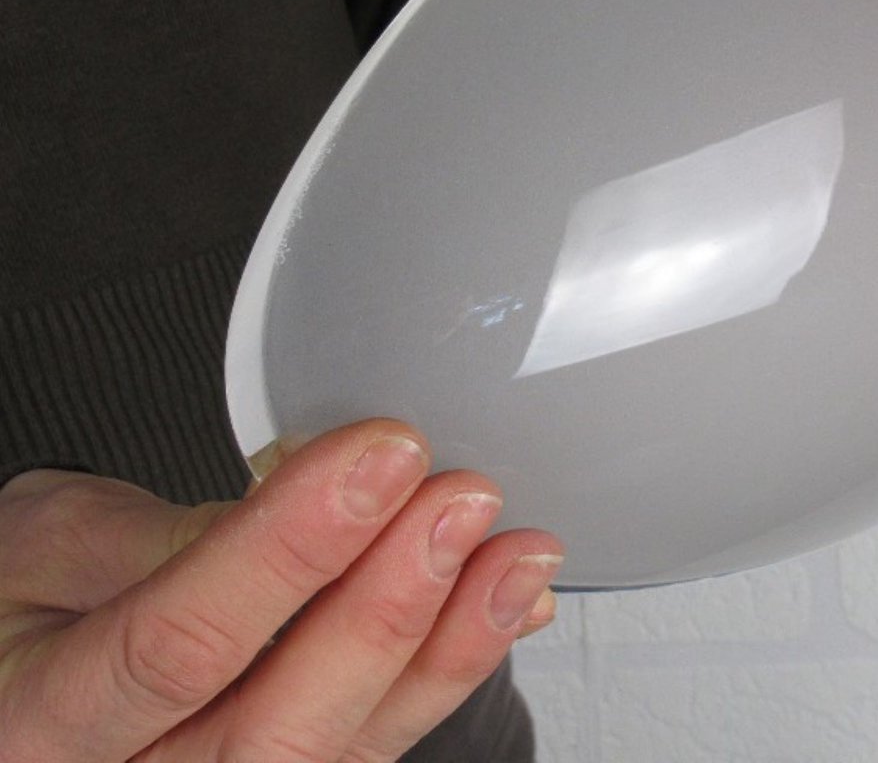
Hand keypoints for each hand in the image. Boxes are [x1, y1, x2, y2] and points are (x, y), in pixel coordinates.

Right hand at [0, 420, 561, 761]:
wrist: (17, 678)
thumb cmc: (20, 607)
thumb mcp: (48, 543)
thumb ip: (165, 536)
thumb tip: (308, 502)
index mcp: (42, 723)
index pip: (179, 643)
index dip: (290, 549)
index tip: (381, 456)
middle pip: (276, 726)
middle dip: (385, 609)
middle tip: (460, 503)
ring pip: (340, 753)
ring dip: (446, 649)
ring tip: (516, 556)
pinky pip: (368, 746)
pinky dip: (447, 672)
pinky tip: (502, 605)